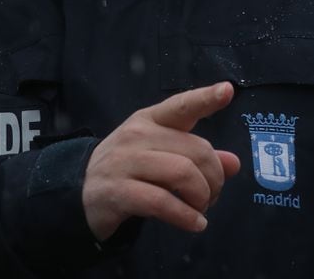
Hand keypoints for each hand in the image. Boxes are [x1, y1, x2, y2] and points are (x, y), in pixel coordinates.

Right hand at [82, 81, 241, 239]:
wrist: (80, 191)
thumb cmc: (128, 169)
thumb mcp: (160, 156)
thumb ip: (196, 157)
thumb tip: (233, 163)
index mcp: (149, 120)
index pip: (181, 106)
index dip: (205, 98)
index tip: (227, 90)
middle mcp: (137, 135)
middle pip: (195, 150)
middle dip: (214, 178)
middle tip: (212, 196)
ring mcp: (125, 162)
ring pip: (183, 173)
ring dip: (202, 197)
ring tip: (201, 210)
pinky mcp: (118, 191)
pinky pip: (162, 202)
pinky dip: (186, 216)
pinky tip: (195, 224)